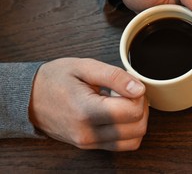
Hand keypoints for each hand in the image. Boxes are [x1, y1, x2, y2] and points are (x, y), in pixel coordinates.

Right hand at [29, 58, 147, 150]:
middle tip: (129, 92)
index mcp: (86, 111)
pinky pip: (122, 145)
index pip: (132, 112)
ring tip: (123, 103)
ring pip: (133, 140)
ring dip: (137, 121)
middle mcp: (87, 133)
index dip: (139, 95)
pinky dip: (128, 130)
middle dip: (141, 107)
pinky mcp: (89, 146)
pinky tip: (118, 114)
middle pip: (137, 128)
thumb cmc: (54, 79)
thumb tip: (139, 88)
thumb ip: (114, 76)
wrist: (28, 98)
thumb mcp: (84, 67)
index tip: (129, 84)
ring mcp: (88, 143)